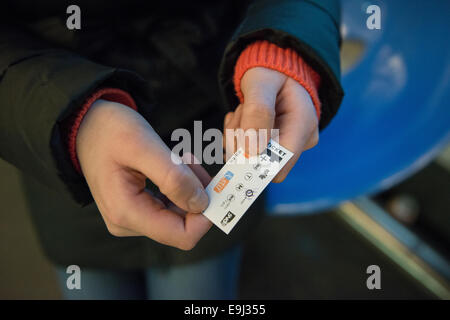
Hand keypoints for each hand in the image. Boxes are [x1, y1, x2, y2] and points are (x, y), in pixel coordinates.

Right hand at [76, 99, 211, 249]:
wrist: (85, 125)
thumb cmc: (109, 131)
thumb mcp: (144, 146)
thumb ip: (173, 177)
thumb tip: (201, 203)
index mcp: (127, 212)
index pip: (182, 236)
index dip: (205, 216)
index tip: (214, 185)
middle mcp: (128, 223)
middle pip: (183, 225)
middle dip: (197, 195)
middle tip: (193, 161)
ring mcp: (131, 217)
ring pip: (179, 214)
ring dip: (189, 187)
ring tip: (182, 157)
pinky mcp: (136, 207)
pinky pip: (170, 205)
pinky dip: (180, 186)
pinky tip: (176, 163)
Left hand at [224, 67, 318, 181]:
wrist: (272, 69)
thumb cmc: (271, 71)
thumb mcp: (261, 83)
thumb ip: (257, 112)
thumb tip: (252, 151)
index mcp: (302, 126)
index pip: (279, 166)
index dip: (254, 164)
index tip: (238, 145)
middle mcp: (297, 141)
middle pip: (260, 162)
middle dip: (241, 140)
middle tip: (242, 112)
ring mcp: (283, 144)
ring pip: (247, 157)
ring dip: (235, 133)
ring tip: (243, 109)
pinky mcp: (269, 145)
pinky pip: (242, 151)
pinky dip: (234, 134)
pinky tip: (240, 116)